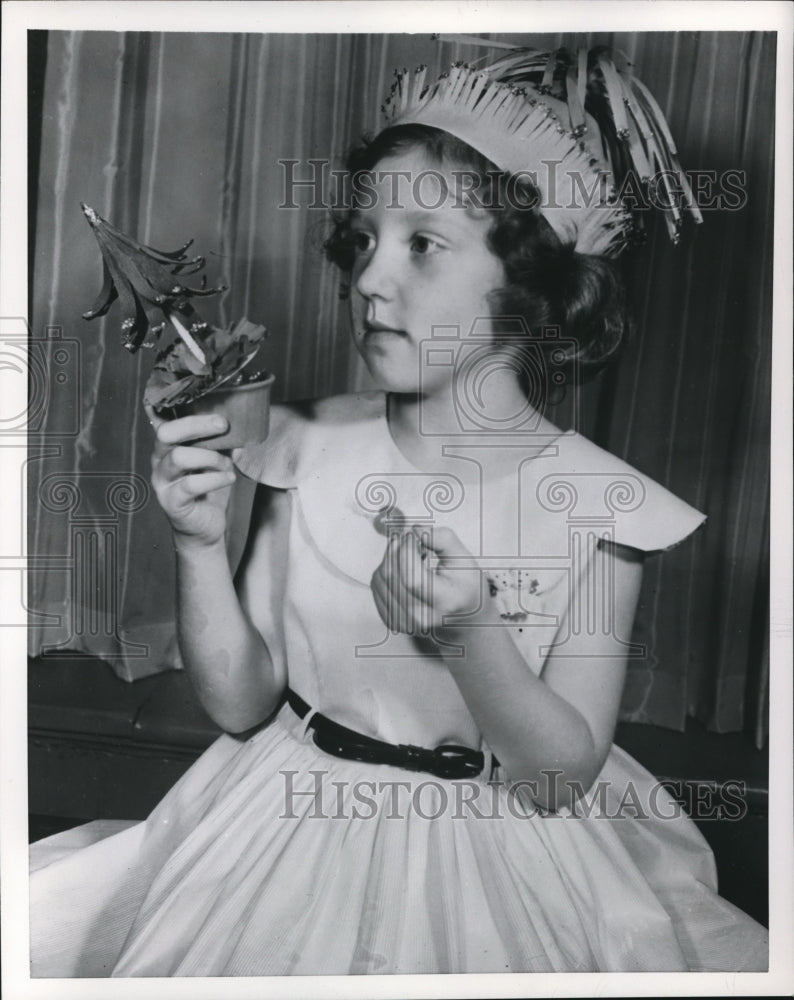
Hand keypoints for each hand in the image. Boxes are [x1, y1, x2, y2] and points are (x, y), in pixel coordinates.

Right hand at [147, 402, 236, 547]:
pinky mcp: (171, 502)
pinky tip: (228, 479)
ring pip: (179, 457)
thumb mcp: (217, 460)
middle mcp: (159, 461)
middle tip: (222, 426)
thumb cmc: (209, 490)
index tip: (204, 402)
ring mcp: (162, 482)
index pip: (161, 419)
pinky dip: (215, 479)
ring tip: (226, 465)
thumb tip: (239, 419)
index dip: (173, 406)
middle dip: (197, 425)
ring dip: (210, 457)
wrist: (205, 528)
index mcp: (168, 446)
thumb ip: (221, 441)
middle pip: (166, 433)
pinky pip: (191, 484)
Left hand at [370, 524, 496, 636]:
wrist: (463, 616)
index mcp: (445, 603)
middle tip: (411, 538)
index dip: (407, 550)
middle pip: (393, 575)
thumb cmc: (464, 588)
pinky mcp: (391, 619)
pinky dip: (386, 569)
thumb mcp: (464, 559)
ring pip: (381, 577)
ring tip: (411, 554)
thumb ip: (442, 539)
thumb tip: (415, 529)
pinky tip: (403, 568)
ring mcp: (404, 622)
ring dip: (391, 556)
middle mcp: (422, 617)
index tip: (414, 535)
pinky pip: (376, 584)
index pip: (412, 578)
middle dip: (398, 548)